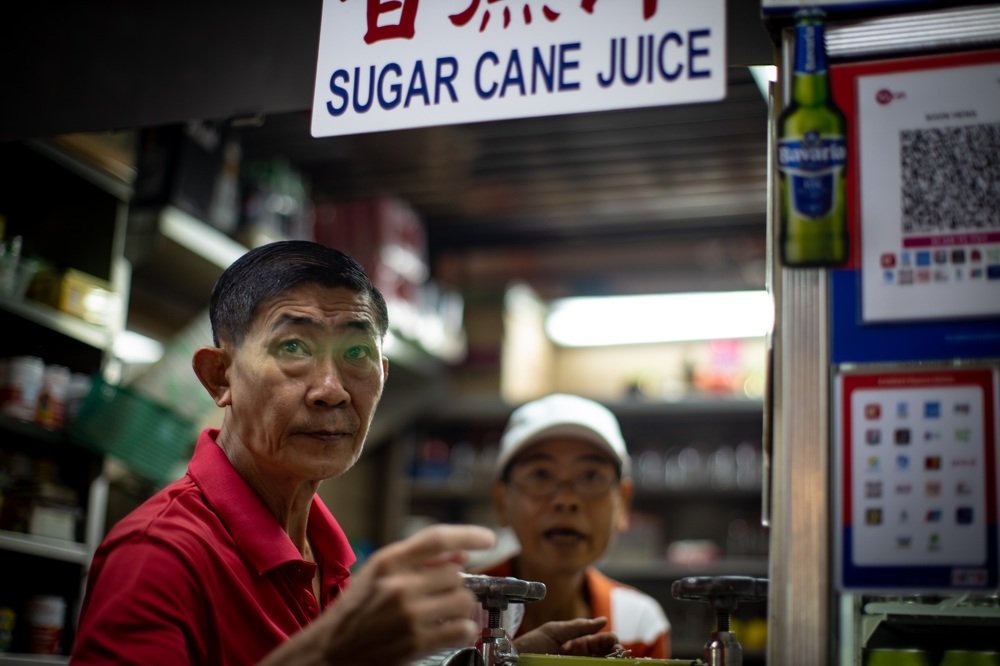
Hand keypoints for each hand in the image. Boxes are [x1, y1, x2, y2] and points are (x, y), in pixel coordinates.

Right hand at [261, 524, 494, 665]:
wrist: (329, 653)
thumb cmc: (353, 613)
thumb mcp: (377, 576)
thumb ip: (417, 562)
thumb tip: (461, 553)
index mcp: (388, 562)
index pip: (438, 538)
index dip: (469, 534)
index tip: (489, 539)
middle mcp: (399, 584)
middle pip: (456, 574)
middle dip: (455, 585)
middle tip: (443, 597)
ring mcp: (409, 614)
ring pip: (464, 600)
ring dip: (462, 608)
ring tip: (445, 614)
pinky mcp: (417, 642)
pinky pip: (462, 629)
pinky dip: (464, 630)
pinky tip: (451, 631)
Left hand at [512, 617, 619, 656]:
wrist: (511, 662)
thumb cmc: (529, 646)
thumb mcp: (553, 631)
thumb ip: (578, 626)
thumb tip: (602, 620)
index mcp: (574, 644)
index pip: (598, 642)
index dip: (608, 640)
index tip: (615, 640)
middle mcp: (577, 657)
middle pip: (602, 655)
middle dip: (613, 652)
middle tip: (619, 652)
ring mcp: (574, 664)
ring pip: (598, 663)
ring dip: (610, 660)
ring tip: (617, 659)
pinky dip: (600, 665)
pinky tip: (606, 663)